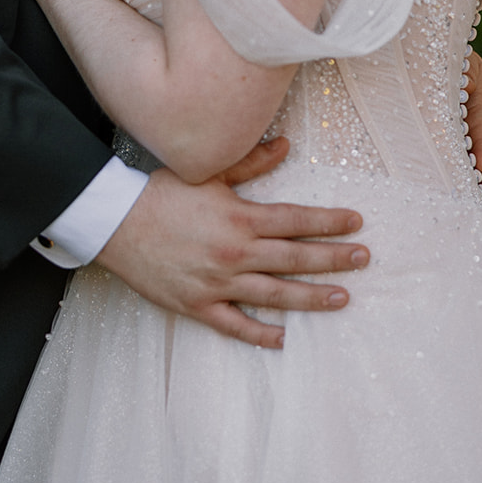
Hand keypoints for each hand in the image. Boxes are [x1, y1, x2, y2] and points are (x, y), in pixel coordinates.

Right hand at [96, 137, 367, 349]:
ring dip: (311, 297)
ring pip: (275, 294)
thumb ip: (252, 161)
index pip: (296, 220)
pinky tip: (283, 338)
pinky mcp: (198, 305)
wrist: (117, 221)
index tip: (356, 223)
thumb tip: (287, 144)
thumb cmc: (163, 193)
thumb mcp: (209, 172)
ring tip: (342, 298)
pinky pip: (235, 325)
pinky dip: (260, 333)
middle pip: (295, 258)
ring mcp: (218, 282)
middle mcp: (235, 252)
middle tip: (364, 259)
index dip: (329, 222)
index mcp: (240, 217)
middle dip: (334, 258)